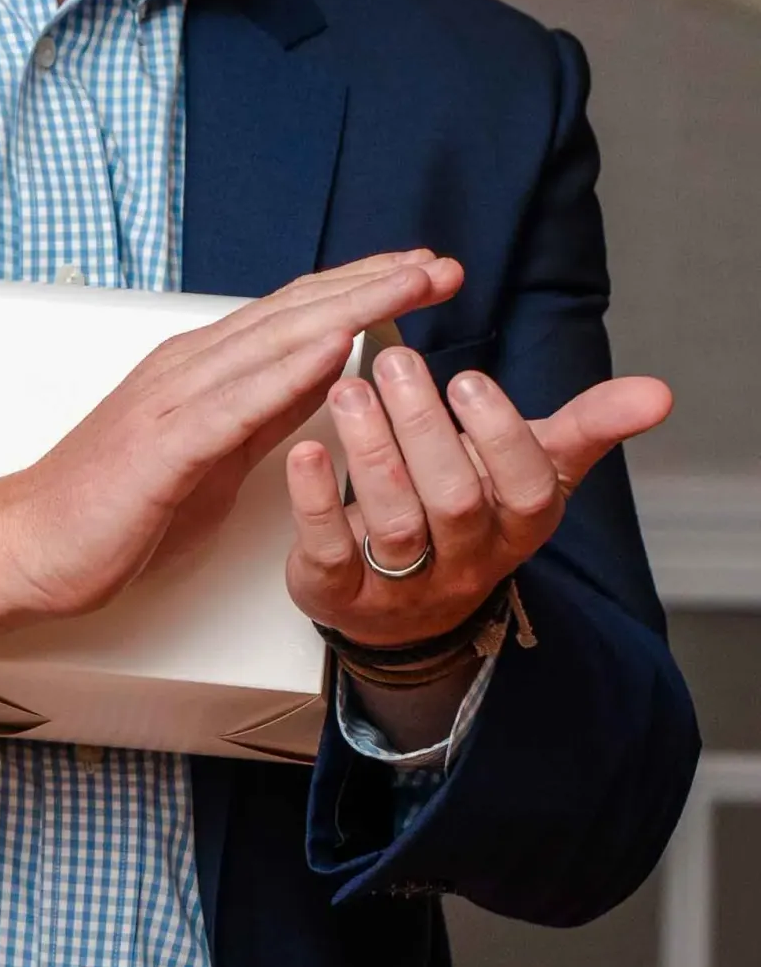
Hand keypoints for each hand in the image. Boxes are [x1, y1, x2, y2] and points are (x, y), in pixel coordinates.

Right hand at [0, 250, 463, 660]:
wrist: (27, 544)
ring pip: (277, 339)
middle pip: (296, 310)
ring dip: (351, 308)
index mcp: (202, 369)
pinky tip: (338, 349)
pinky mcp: (164, 444)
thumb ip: (264, 412)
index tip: (423, 275)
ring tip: (411, 287)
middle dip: (375, 284)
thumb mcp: (213, 453)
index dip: (363, 288)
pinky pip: (239, 402)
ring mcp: (175, 399)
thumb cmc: (111, 507)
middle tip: (441, 266)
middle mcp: (190, 368)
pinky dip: (292, 369)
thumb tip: (324, 377)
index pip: (296, 313)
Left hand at [285, 346, 672, 651]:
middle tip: (394, 361)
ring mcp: (404, 584)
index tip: (468, 379)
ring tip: (348, 389)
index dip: (501, 438)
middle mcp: (467, 560)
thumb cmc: (471, 509)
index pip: (527, 490)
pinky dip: (315, 501)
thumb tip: (660, 393)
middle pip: (454, 502)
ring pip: (394, 524)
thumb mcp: (531, 469)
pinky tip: (304, 449)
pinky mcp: (341, 593)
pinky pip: (331, 553)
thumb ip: (587, 428)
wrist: (405, 605)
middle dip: (425, 430)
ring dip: (370, 452)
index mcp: (518, 525)